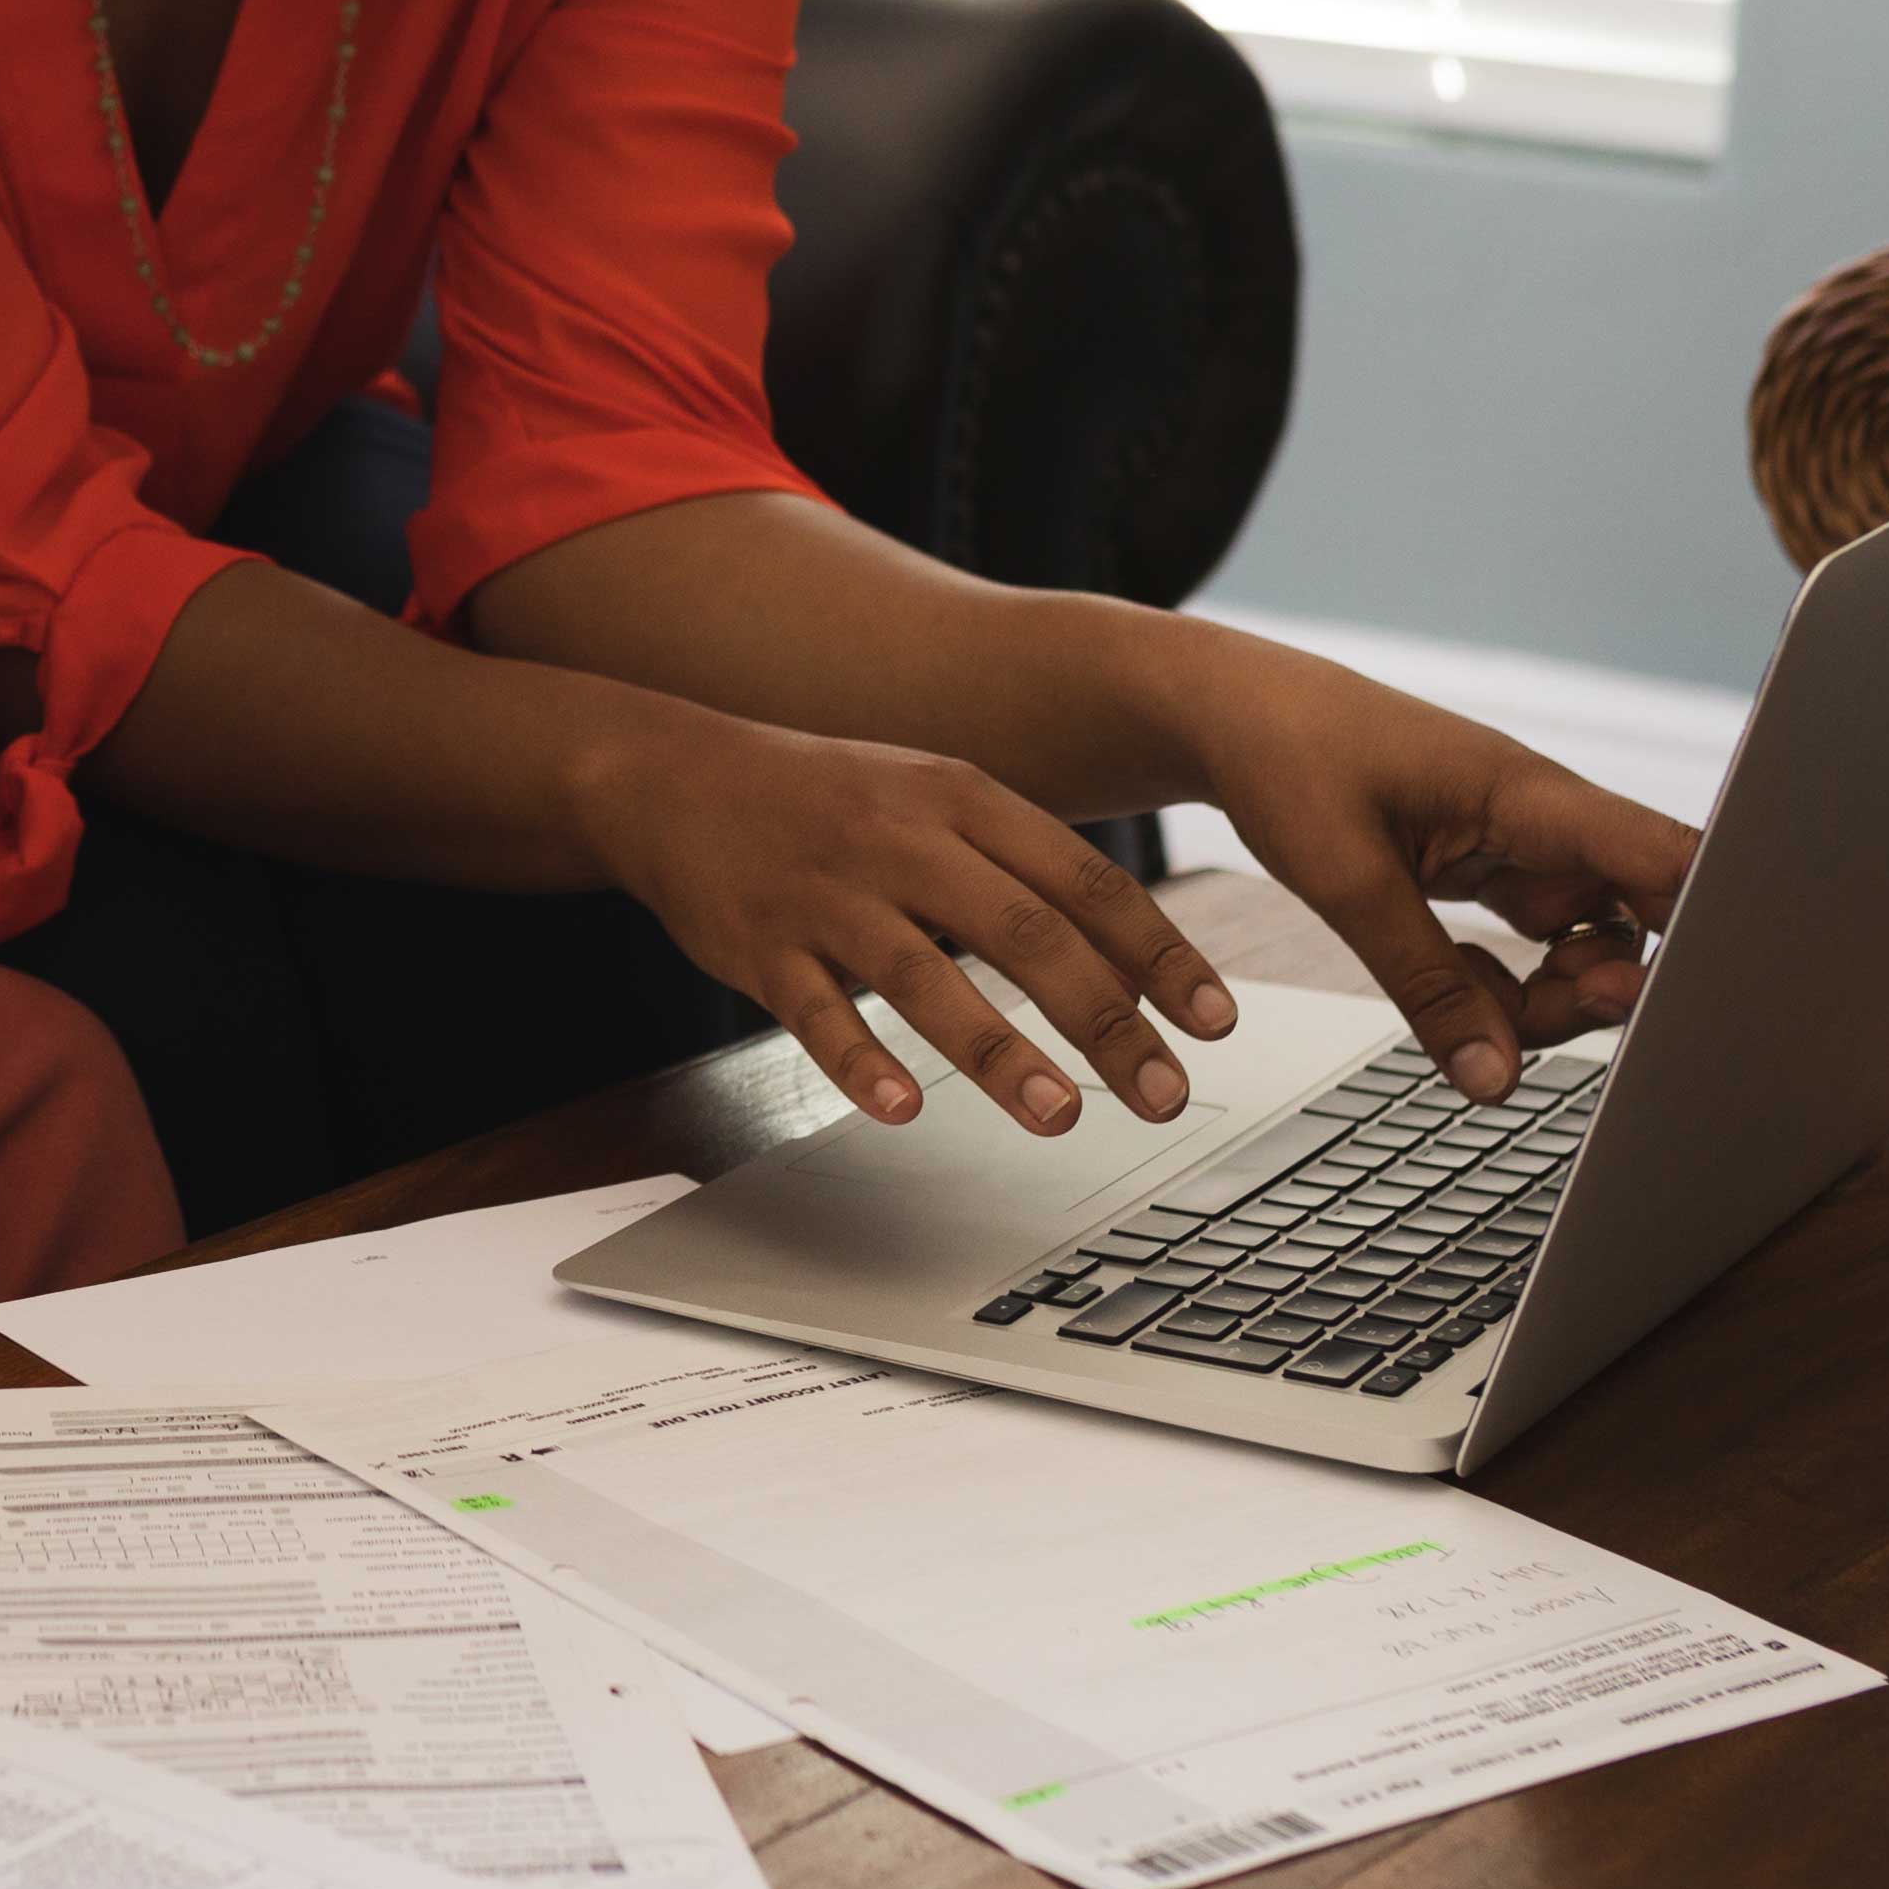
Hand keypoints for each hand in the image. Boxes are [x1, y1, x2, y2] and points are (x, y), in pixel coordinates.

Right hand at [570, 700, 1243, 1134]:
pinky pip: (815, 1010)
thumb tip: (1134, 969)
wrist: (673, 774)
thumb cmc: (828, 800)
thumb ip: (1026, 872)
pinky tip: (899, 1108)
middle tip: (1163, 1094)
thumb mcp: (934, 802)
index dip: (1158, 952)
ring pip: (926, 974)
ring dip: (997, 1050)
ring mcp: (829, 891)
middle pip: (1024, 931)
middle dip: (1105, 1019)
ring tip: (1059, 1115)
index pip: (1084, 879)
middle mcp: (903, 838)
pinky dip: (859, 1061)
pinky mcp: (760, 943)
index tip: (1214, 1020)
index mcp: (962, 797)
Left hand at [1156, 629, 1700, 1100]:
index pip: (1665, 853)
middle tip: (1543, 1026)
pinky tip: (1459, 994)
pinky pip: (1533, 945)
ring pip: (1585, 942)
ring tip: (1483, 1021)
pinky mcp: (1489, 869)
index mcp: (1531, 793)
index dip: (1712, 923)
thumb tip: (1493, 1080)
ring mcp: (1521, 845)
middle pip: (1634, 919)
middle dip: (1605, 988)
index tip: (1713, 997)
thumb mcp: (1346, 882)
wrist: (1230, 713)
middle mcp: (1544, 818)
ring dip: (1553, 997)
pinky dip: (1506, 987)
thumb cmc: (1286, 758)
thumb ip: (1427, 986)